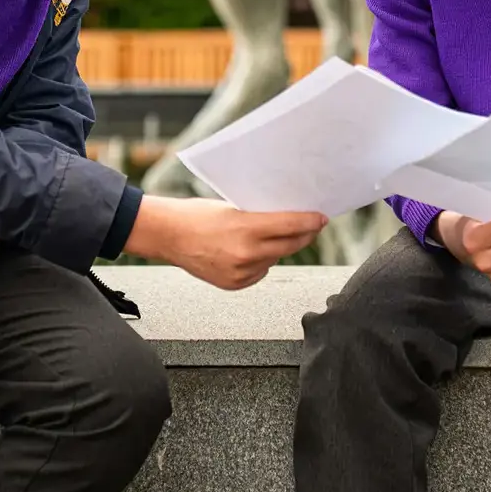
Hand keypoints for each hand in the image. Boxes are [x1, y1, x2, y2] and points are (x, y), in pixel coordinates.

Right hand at [123, 196, 326, 289]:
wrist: (169, 235)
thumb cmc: (197, 215)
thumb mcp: (232, 207)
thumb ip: (260, 217)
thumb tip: (288, 219)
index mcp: (246, 228)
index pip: (290, 225)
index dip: (310, 221)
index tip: (321, 218)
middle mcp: (246, 253)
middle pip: (290, 245)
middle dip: (303, 235)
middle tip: (312, 227)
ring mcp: (240, 272)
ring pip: (275, 259)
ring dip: (279, 248)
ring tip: (270, 235)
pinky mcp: (235, 284)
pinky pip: (260, 271)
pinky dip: (261, 261)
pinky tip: (249, 251)